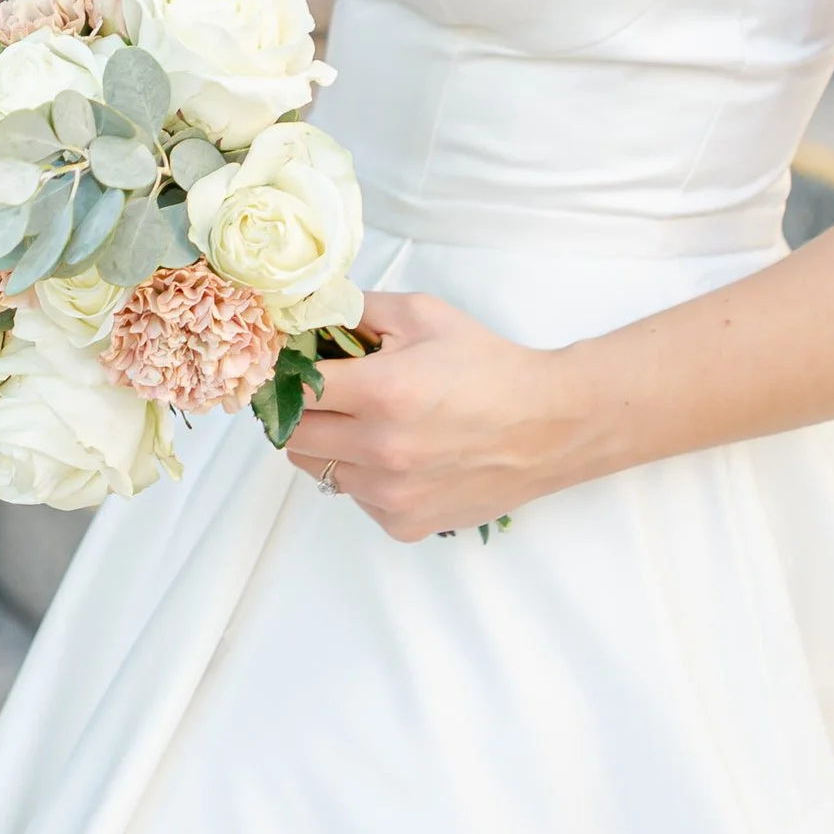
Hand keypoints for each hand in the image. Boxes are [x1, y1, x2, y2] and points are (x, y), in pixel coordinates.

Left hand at [285, 290, 591, 541]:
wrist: (548, 425)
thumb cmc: (488, 366)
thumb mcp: (422, 315)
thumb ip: (357, 309)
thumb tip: (305, 313)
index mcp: (381, 391)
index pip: (291, 389)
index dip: (284, 374)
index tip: (292, 367)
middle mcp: (380, 449)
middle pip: (293, 435)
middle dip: (301, 410)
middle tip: (327, 394)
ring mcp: (391, 494)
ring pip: (319, 470)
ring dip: (330, 445)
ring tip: (369, 424)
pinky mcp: (404, 523)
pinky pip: (355, 498)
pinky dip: (362, 477)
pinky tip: (398, 456)